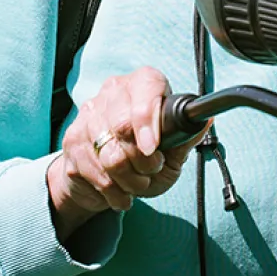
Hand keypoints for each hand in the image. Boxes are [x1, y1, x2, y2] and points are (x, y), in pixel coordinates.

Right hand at [47, 67, 204, 242]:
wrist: (104, 179)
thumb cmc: (144, 159)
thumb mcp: (173, 151)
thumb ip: (185, 138)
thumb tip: (205, 120)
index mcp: (143, 83)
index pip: (146, 89)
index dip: (148, 119)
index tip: (152, 149)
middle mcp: (113, 91)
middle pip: (123, 124)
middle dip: (142, 159)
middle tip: (152, 170)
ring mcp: (88, 114)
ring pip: (109, 153)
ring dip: (129, 179)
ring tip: (138, 184)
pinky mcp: (71, 140)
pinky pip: (94, 171)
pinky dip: (113, 190)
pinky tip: (120, 192)